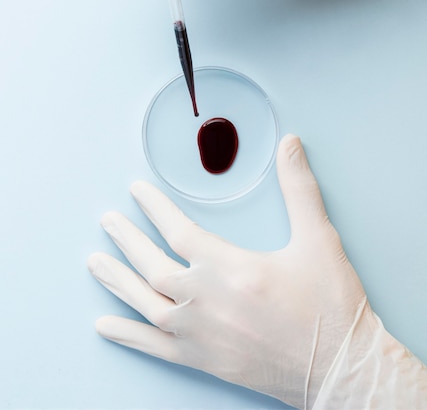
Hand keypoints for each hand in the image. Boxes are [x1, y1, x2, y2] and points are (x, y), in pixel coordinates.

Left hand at [88, 134, 425, 408]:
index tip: (137, 192)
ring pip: (146, 304)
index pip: (178, 231)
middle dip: (127, 240)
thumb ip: (299, 188)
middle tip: (107, 222)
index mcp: (232, 269)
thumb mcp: (319, 239)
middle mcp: (208, 302)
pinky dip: (128, 335)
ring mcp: (202, 335)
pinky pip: (155, 348)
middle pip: (152, 265)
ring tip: (96, 262)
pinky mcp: (205, 361)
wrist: (340, 369)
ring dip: (118, 281)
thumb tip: (291, 145)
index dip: (154, 208)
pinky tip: (107, 325)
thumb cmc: (330, 306)